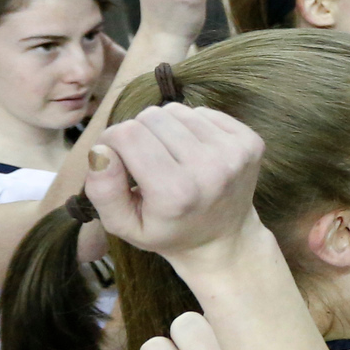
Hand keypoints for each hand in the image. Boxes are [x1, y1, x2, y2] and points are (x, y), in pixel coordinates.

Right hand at [83, 104, 266, 260]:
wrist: (224, 239)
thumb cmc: (167, 231)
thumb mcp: (125, 225)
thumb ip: (104, 190)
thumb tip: (100, 149)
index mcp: (175, 192)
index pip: (127, 134)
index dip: (111, 141)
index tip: (116, 160)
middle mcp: (210, 168)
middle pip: (151, 117)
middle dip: (138, 134)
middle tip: (146, 162)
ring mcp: (234, 152)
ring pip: (176, 110)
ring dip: (165, 128)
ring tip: (170, 157)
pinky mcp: (250, 140)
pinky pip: (202, 111)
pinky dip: (190, 127)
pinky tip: (193, 152)